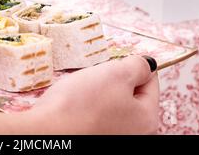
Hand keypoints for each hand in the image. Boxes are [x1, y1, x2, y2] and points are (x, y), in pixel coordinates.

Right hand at [33, 55, 159, 133]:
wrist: (47, 130)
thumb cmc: (82, 105)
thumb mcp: (117, 74)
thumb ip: (138, 65)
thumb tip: (145, 64)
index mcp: (147, 119)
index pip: (151, 82)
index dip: (133, 66)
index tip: (115, 62)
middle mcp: (133, 133)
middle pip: (130, 93)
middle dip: (113, 79)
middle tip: (97, 77)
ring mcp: (111, 136)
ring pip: (111, 101)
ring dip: (98, 90)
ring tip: (83, 91)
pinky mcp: (91, 134)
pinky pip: (94, 112)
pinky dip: (86, 104)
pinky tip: (76, 103)